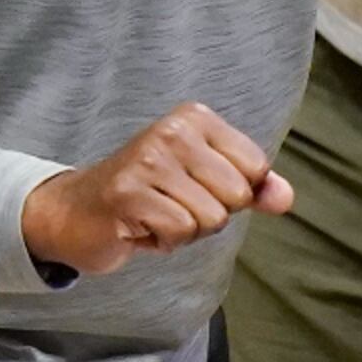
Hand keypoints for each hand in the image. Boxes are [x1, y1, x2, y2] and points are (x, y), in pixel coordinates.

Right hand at [21, 103, 295, 277]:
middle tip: (171, 205)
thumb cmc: (149, 197)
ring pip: (210, 218)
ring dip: (185, 231)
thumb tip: (285, 198)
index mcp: (196, 119)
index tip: (195, 188)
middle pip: (236, 196)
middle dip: (210, 215)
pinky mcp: (127, 193)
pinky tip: (140, 226)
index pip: (257, 167)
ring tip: (155, 215)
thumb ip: (253, 187)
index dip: (233, 193)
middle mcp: (172, 131)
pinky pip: (179, 232)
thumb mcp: (206, 184)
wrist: (76, 212)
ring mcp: (147, 160)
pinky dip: (163, 242)